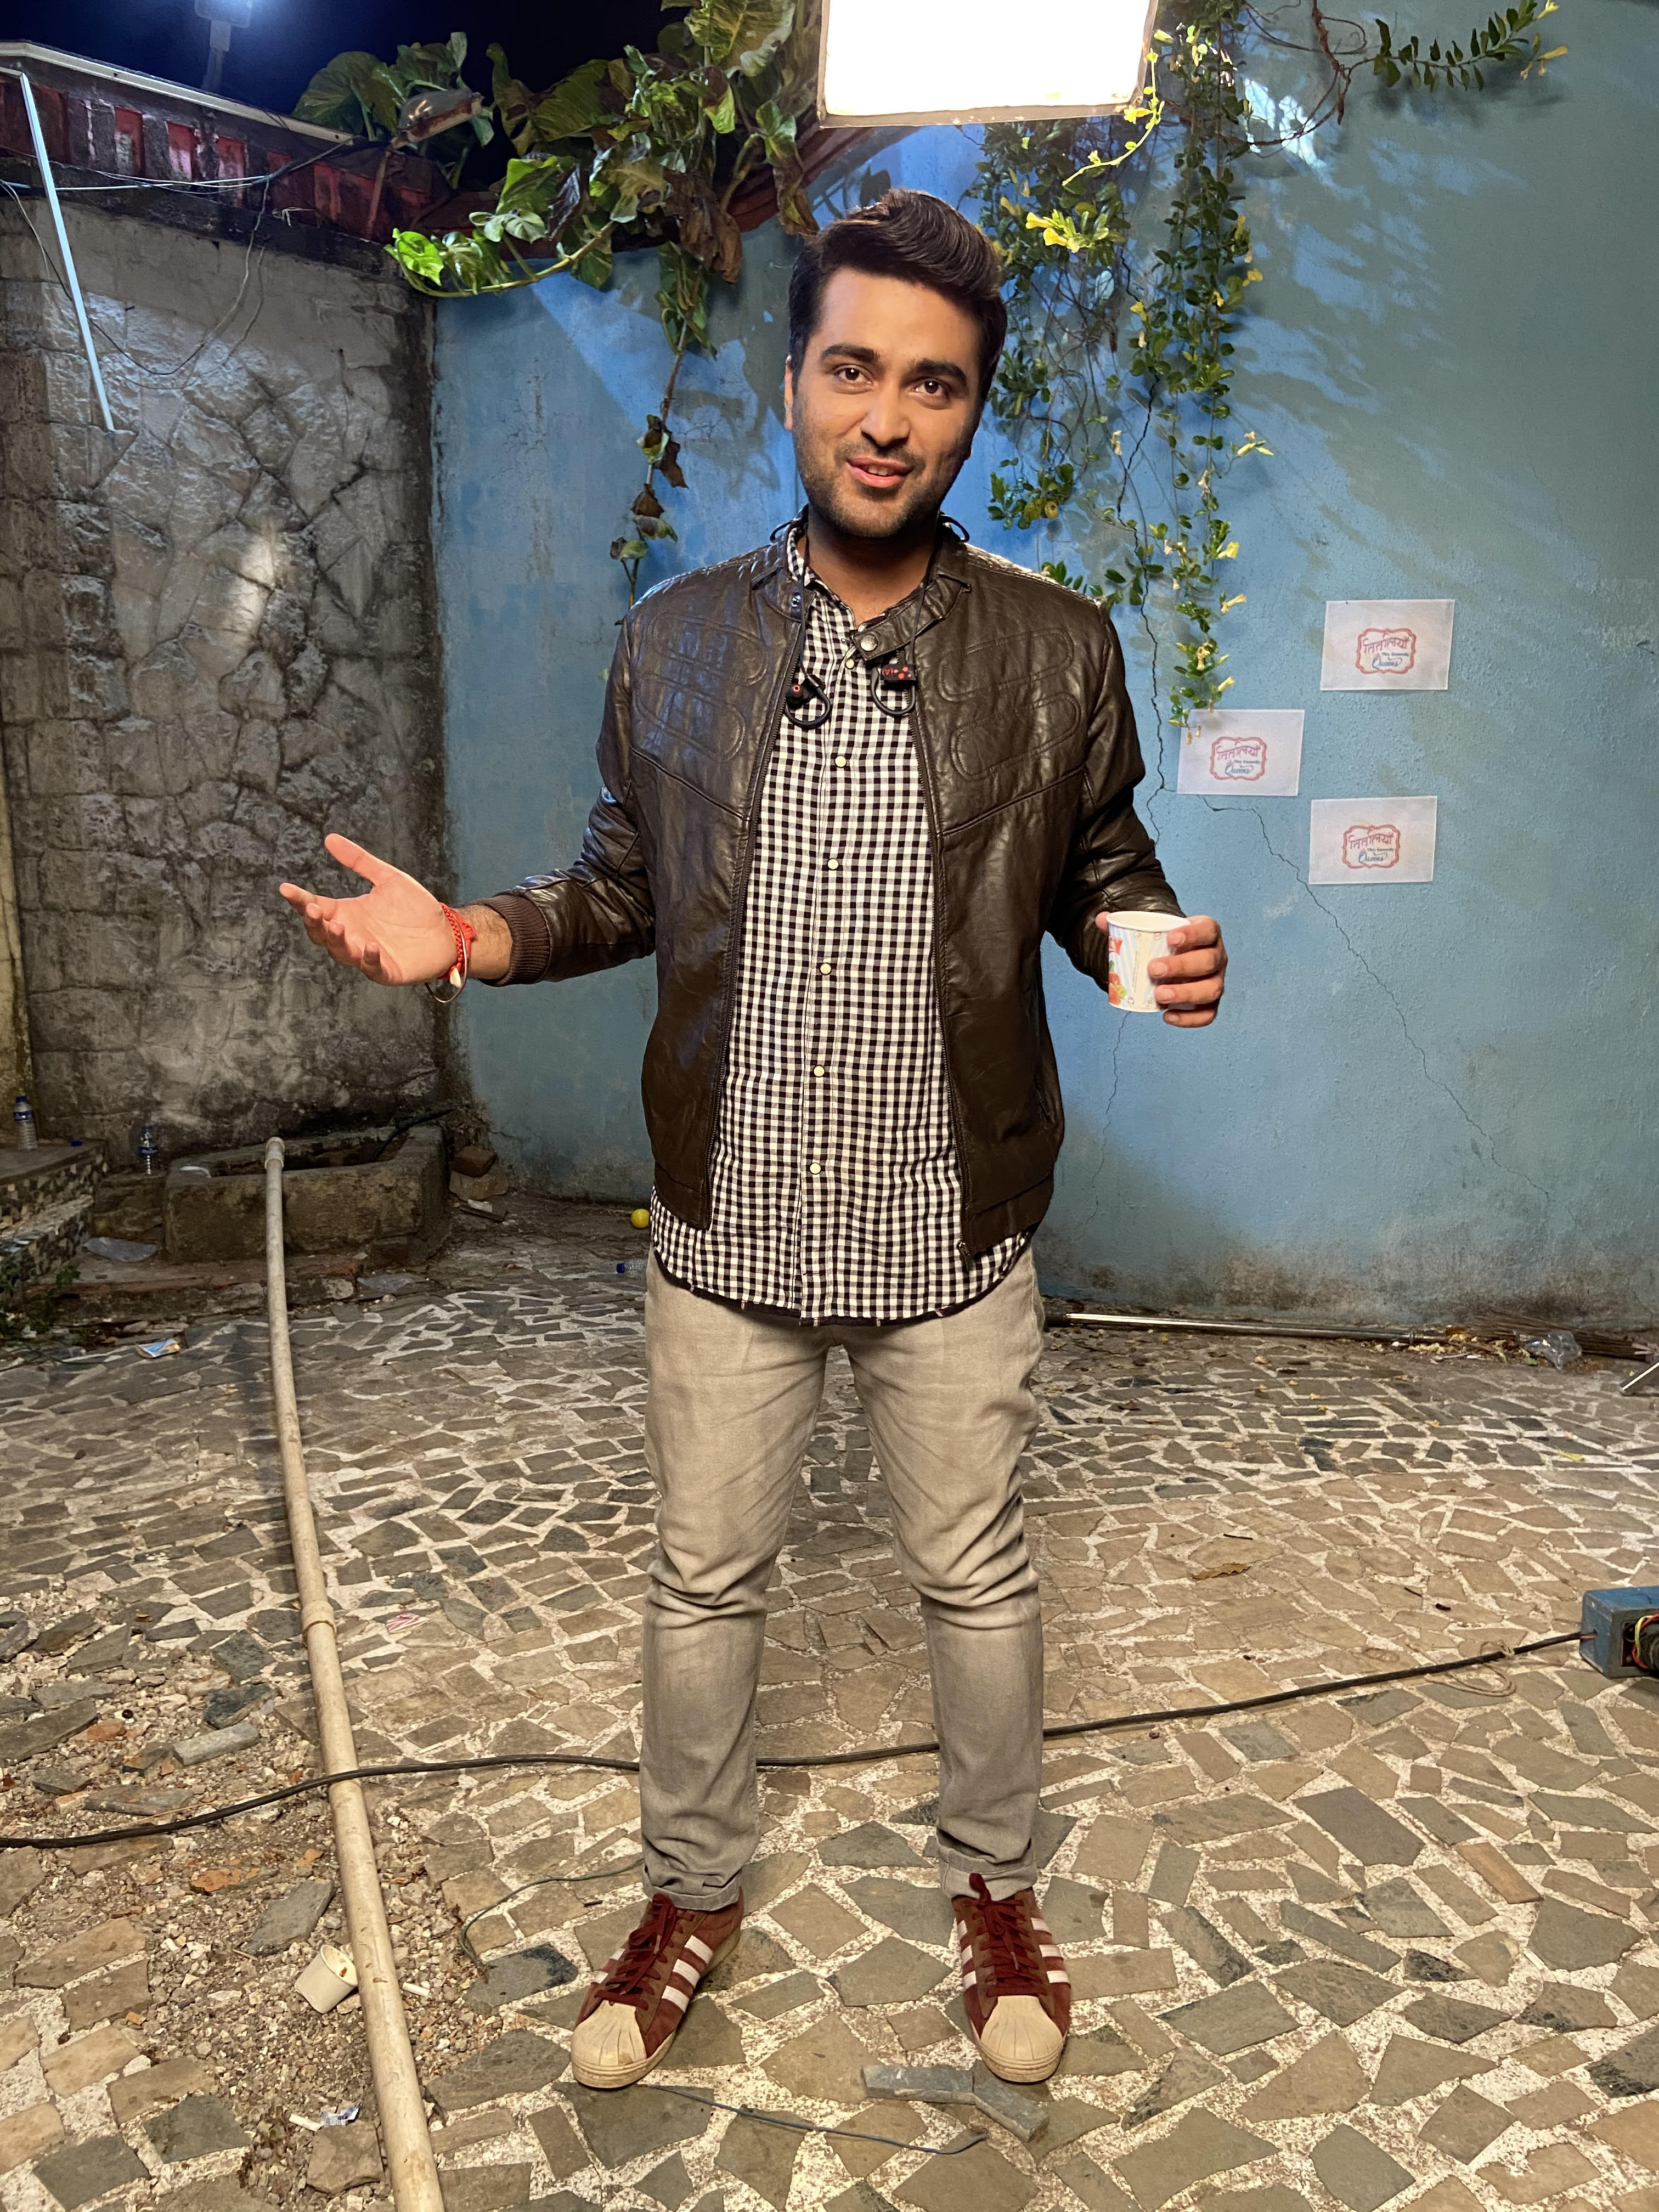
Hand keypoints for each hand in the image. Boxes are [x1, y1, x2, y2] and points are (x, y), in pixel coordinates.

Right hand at [279, 834, 454, 985]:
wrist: (447, 931)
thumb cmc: (415, 908)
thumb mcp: (387, 878)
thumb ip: (359, 861)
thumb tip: (329, 838)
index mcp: (347, 914)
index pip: (316, 908)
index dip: (300, 900)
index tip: (286, 888)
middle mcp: (352, 936)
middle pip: (321, 934)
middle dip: (314, 923)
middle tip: (311, 908)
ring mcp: (367, 955)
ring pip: (341, 953)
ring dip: (337, 941)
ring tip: (339, 926)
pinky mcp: (387, 970)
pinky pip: (373, 968)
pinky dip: (369, 959)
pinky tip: (370, 946)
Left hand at [1095, 910, 1226, 1026]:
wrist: (1175, 959)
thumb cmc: (1165, 945)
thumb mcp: (1151, 931)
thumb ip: (1127, 924)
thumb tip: (1101, 919)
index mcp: (1206, 933)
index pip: (1208, 930)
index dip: (1193, 934)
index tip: (1170, 939)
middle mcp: (1217, 957)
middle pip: (1209, 961)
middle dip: (1182, 966)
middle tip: (1153, 970)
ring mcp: (1216, 981)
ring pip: (1212, 989)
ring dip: (1186, 993)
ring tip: (1159, 995)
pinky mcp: (1210, 1003)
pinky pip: (1208, 1014)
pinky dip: (1189, 1018)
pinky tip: (1167, 1016)